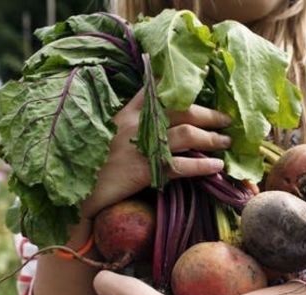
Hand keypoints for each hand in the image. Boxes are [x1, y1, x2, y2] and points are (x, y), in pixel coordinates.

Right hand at [80, 89, 232, 219]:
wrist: (78, 191)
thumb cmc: (95, 164)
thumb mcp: (109, 134)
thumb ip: (131, 123)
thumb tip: (161, 121)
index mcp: (127, 112)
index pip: (159, 91)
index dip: (184, 91)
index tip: (204, 91)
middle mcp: (136, 124)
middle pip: (182, 110)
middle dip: (209, 115)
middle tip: (226, 121)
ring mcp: (141, 146)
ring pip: (187, 135)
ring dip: (212, 138)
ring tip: (226, 143)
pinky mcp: (145, 170)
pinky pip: (182, 165)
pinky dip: (203, 166)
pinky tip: (216, 167)